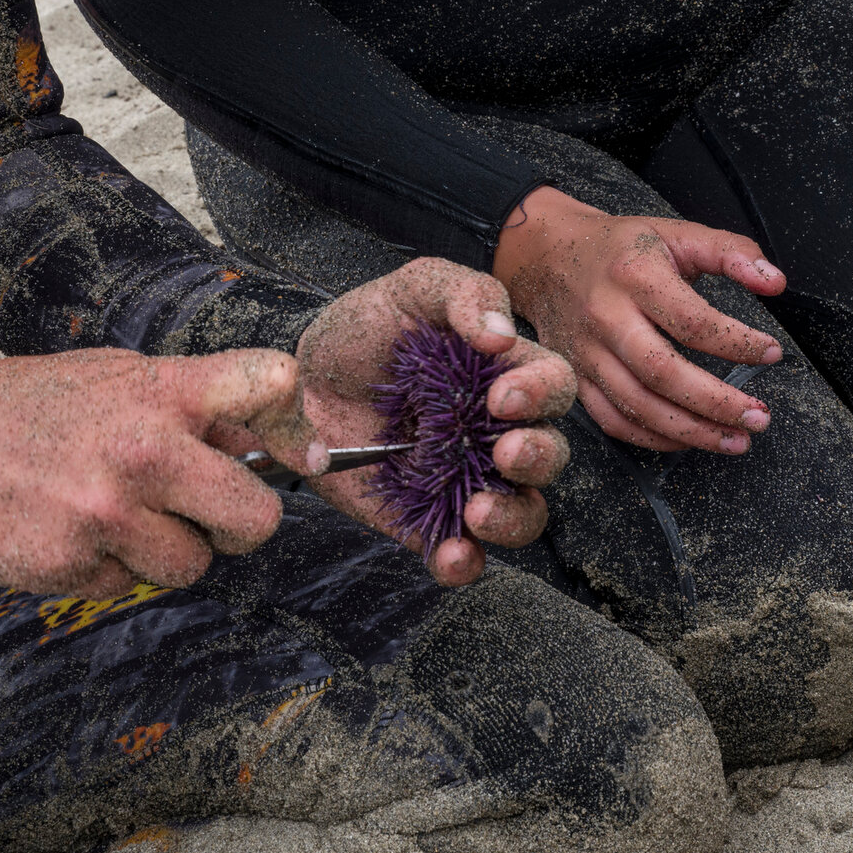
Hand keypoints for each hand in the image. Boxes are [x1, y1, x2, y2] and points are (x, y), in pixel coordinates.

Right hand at [0, 348, 319, 597]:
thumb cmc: (23, 409)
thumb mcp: (108, 376)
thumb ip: (183, 403)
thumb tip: (257, 439)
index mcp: (159, 391)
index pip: (269, 383)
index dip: (295, 423)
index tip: (299, 451)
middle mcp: (146, 451)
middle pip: (257, 517)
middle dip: (242, 525)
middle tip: (215, 516)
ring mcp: (113, 515)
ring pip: (194, 565)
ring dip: (168, 552)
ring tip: (120, 517)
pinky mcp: (79, 567)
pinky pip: (131, 585)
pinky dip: (113, 569)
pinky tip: (76, 534)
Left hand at [296, 257, 575, 586]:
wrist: (299, 381)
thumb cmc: (365, 328)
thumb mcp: (411, 289)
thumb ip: (463, 293)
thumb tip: (500, 334)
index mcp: (504, 373)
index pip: (552, 384)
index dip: (541, 393)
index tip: (502, 397)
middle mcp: (497, 433)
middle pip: (551, 454)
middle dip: (539, 457)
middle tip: (506, 453)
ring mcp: (466, 482)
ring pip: (524, 513)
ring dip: (513, 519)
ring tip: (477, 513)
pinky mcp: (430, 522)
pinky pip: (463, 556)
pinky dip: (463, 564)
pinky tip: (448, 555)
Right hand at [491, 185, 786, 454]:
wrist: (549, 257)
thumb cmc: (621, 249)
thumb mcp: (676, 233)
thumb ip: (730, 253)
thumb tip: (775, 282)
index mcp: (635, 275)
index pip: (692, 320)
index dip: (736, 343)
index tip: (771, 353)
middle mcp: (606, 316)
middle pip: (662, 371)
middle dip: (716, 402)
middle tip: (759, 417)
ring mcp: (587, 352)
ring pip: (638, 405)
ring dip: (692, 431)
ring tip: (736, 440)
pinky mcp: (576, 377)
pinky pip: (613, 421)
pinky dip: (654, 439)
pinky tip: (689, 439)